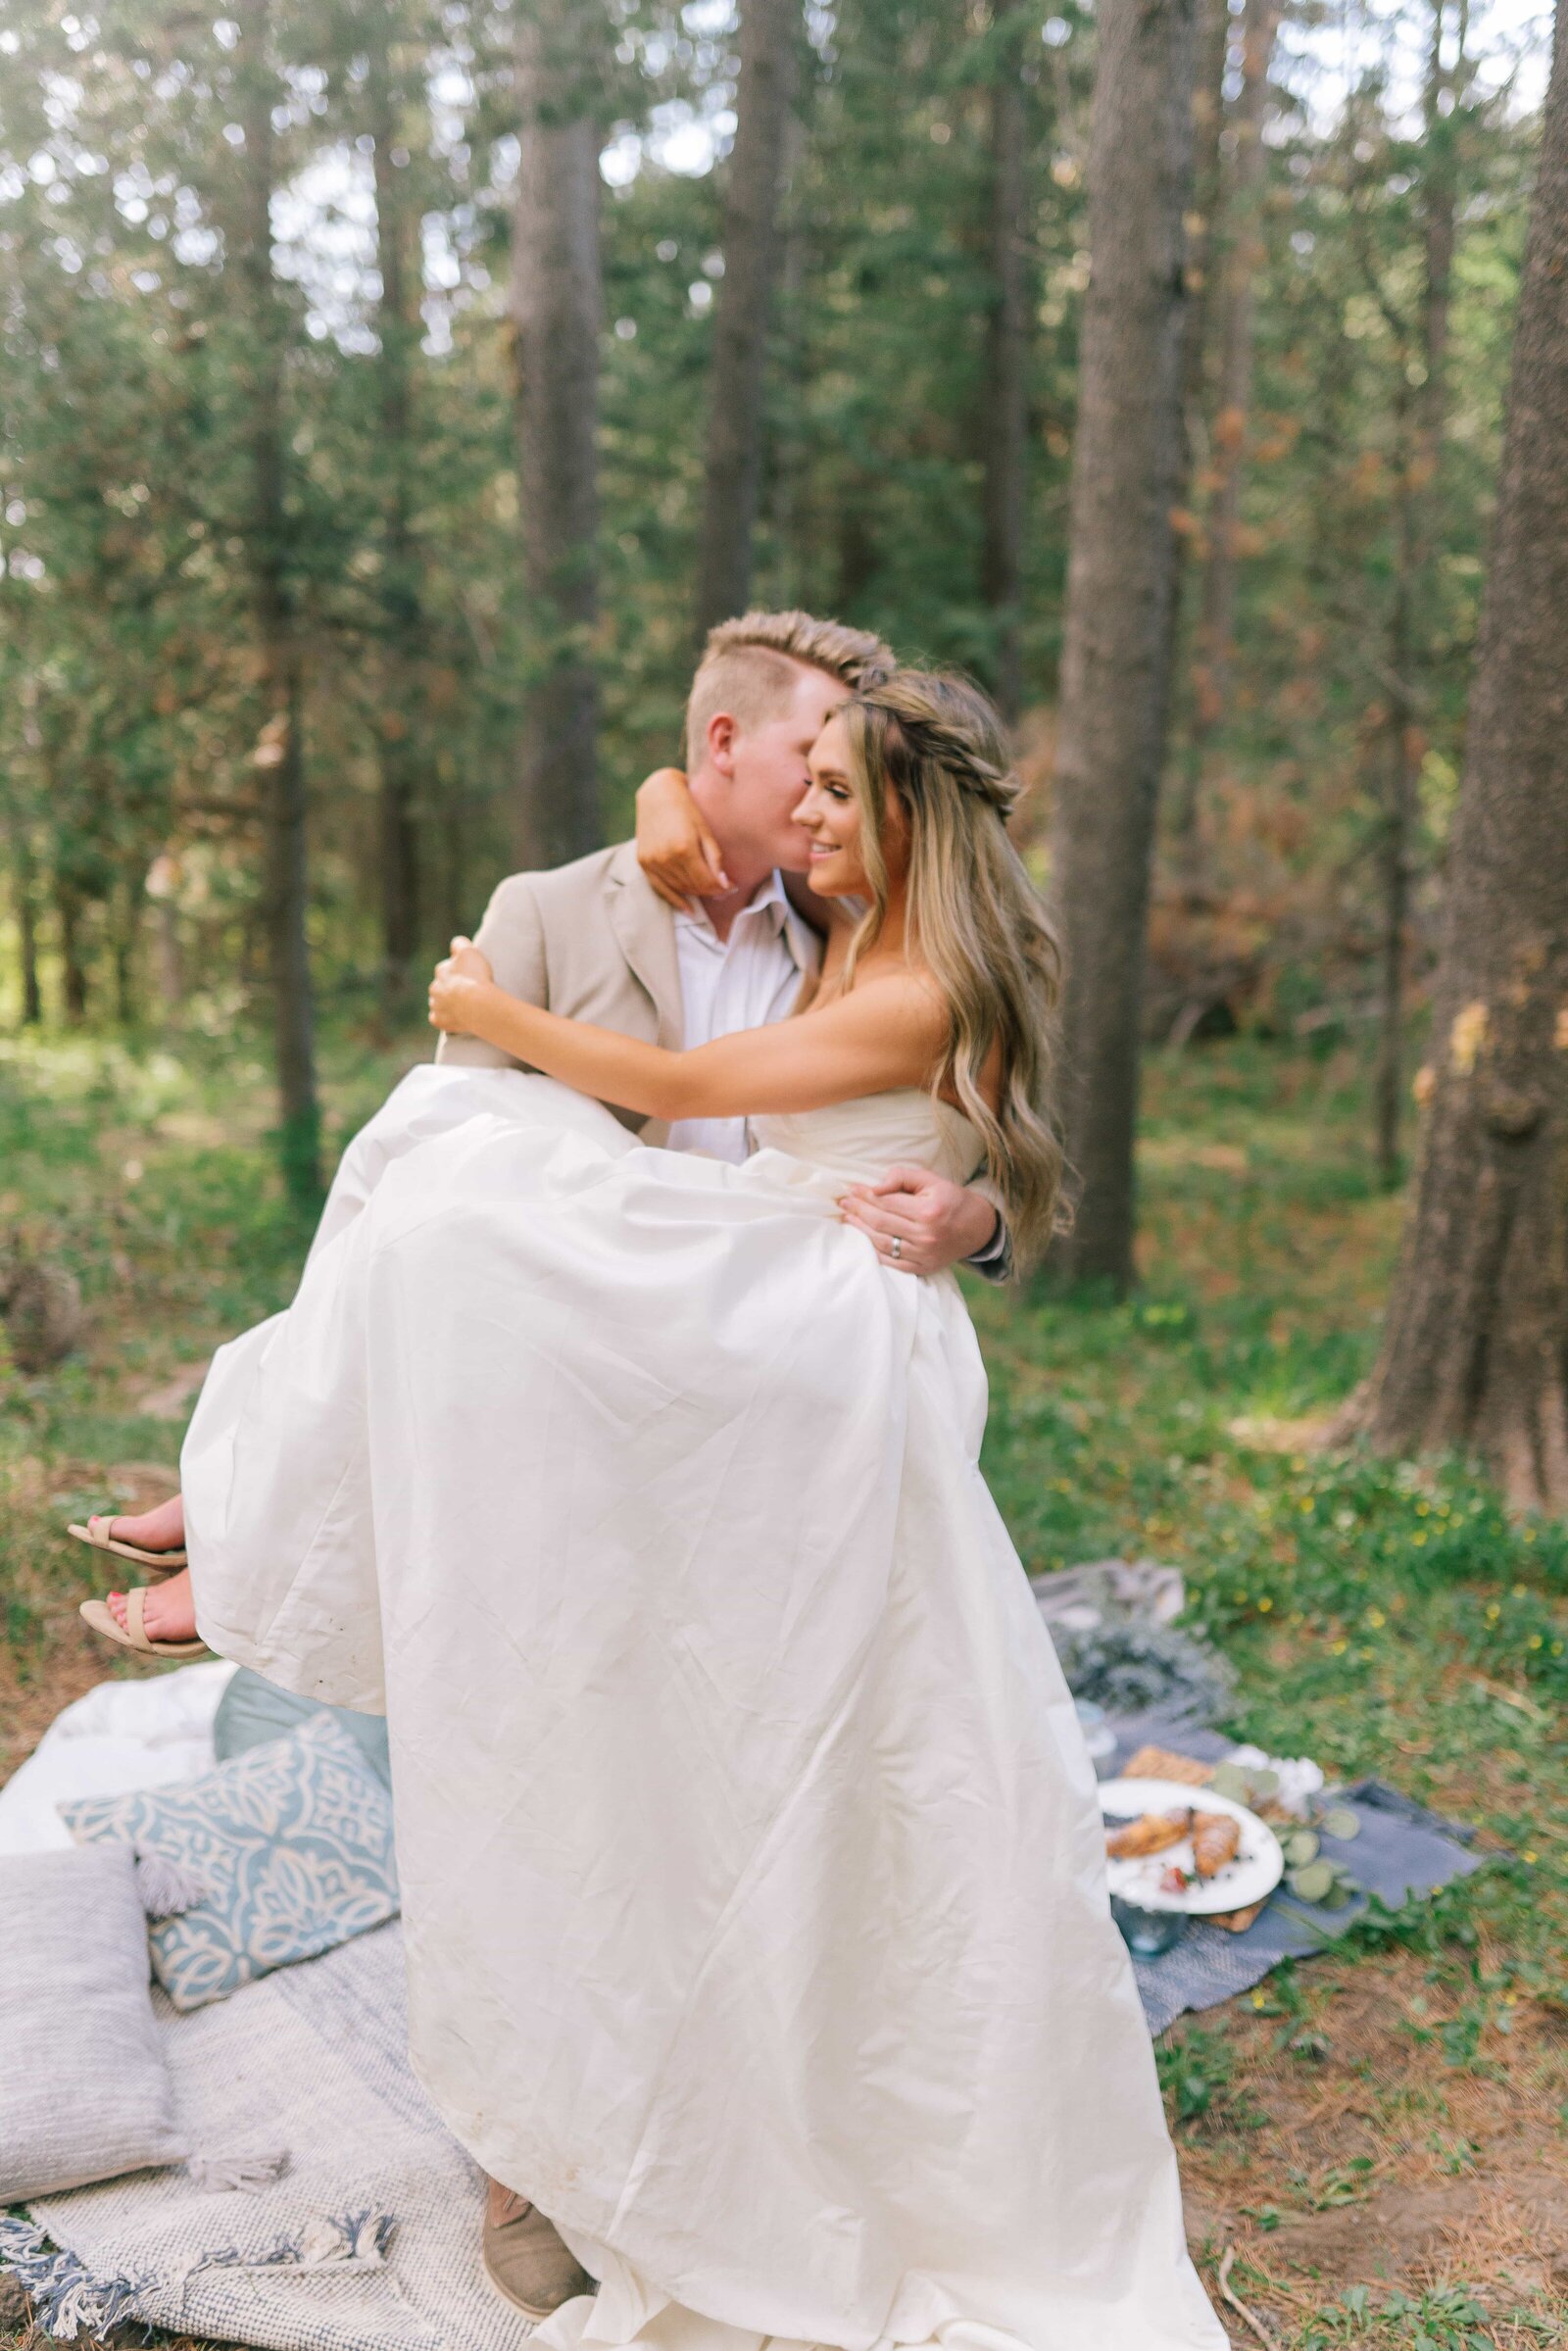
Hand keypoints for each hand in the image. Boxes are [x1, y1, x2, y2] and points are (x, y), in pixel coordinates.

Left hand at [428, 936, 493, 1032]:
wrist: (477, 1005)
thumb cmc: (475, 977)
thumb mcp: (470, 952)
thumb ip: (460, 944)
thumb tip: (455, 943)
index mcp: (441, 970)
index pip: (447, 968)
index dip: (459, 972)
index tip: (470, 976)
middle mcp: (434, 987)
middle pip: (441, 987)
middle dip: (451, 988)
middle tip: (468, 992)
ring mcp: (436, 1006)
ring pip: (439, 1003)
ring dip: (448, 1004)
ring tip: (465, 1006)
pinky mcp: (439, 1021)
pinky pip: (439, 1019)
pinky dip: (446, 1019)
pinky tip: (457, 1018)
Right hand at [635, 767, 730, 911]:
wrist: (657, 793)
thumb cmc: (687, 808)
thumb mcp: (705, 830)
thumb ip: (714, 859)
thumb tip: (725, 885)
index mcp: (684, 848)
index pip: (706, 881)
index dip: (722, 888)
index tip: (733, 887)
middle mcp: (665, 858)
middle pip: (693, 887)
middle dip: (711, 891)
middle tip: (724, 890)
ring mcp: (652, 862)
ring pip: (680, 889)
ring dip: (696, 893)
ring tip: (710, 891)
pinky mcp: (643, 862)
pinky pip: (661, 889)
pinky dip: (675, 900)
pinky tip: (688, 910)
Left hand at [838, 1166, 1000, 1276]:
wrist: (978, 1228)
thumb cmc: (951, 1199)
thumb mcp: (931, 1180)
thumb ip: (902, 1177)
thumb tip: (874, 1187)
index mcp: (929, 1211)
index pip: (887, 1202)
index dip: (865, 1195)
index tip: (851, 1189)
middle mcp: (926, 1235)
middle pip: (880, 1222)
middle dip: (858, 1211)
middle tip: (844, 1203)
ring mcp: (924, 1255)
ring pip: (881, 1243)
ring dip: (860, 1230)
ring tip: (848, 1219)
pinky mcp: (923, 1268)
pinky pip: (890, 1262)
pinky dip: (873, 1252)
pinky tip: (862, 1240)